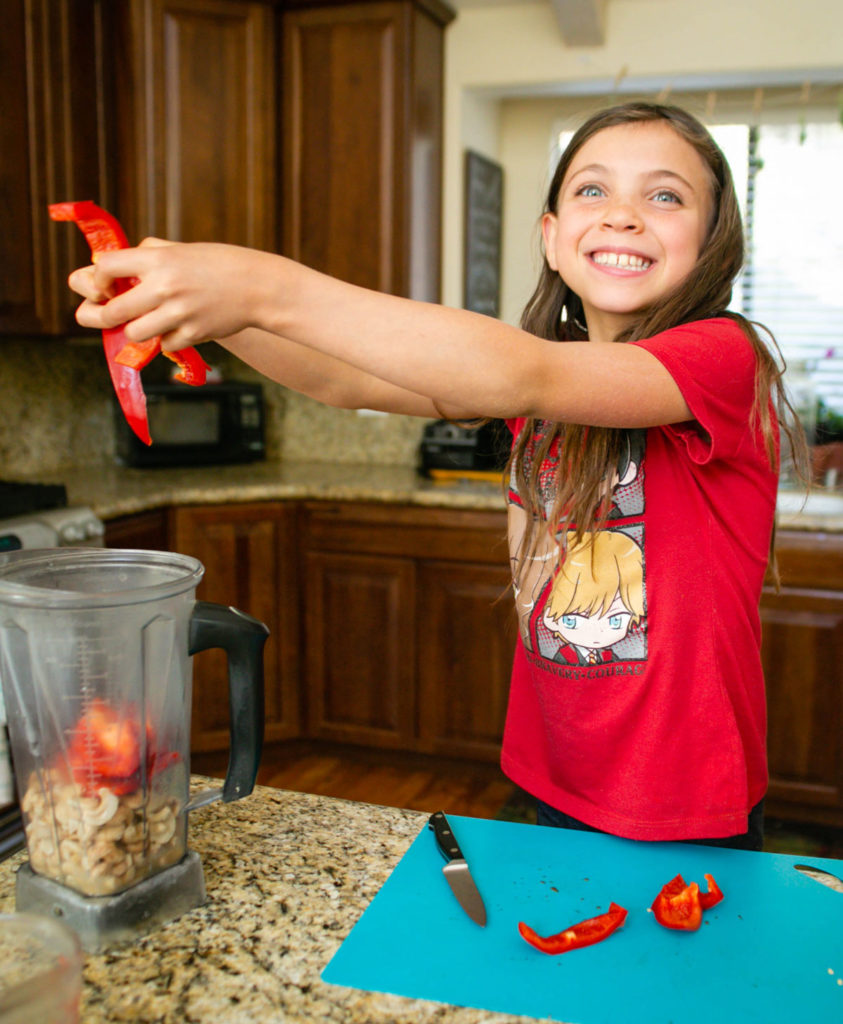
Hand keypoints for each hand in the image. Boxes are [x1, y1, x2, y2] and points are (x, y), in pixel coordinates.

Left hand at [68, 239, 265, 349]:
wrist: (257, 286)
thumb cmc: (219, 264)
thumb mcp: (182, 249)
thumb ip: (149, 253)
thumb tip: (114, 264)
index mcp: (159, 260)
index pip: (107, 268)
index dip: (98, 278)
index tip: (105, 285)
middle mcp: (165, 286)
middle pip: (113, 311)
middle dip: (104, 315)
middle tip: (111, 314)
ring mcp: (179, 313)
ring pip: (135, 333)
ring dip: (136, 330)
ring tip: (146, 323)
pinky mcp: (194, 333)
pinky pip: (164, 344)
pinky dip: (166, 339)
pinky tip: (176, 328)